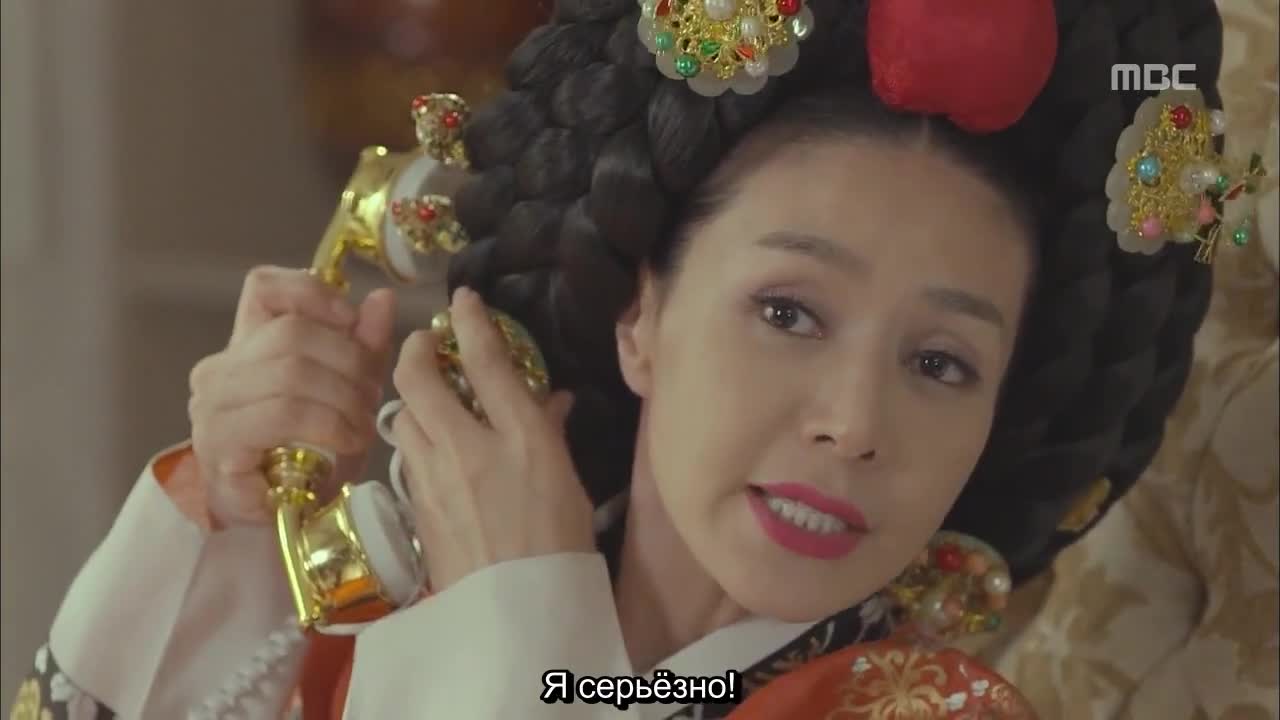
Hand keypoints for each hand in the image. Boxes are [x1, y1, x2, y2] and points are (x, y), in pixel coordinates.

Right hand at [188, 266, 396, 527]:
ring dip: (343, 396)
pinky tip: (347, 440)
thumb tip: (382, 299)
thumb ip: (362, 346)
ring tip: (363, 423)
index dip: (312, 291)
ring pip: (291, 371)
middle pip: (292, 331)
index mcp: (246, 345)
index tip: (351, 318)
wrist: (280, 520)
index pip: (264, 288)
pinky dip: (328, 423)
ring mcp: (213, 404)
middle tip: (373, 395)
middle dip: (348, 360)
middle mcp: (220, 367)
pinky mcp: (220, 441)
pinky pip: (283, 413)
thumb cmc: (309, 456)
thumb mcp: (346, 393)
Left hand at [390, 286, 594, 591]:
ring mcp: (433, 477)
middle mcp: (468, 447)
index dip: (471, 321)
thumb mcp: (568, 479)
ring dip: (409, 395)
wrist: (519, 613)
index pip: (485, 359)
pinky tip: (428, 443)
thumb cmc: (560, 544)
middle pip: (418, 378)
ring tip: (427, 393)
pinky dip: (413, 436)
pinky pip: (405, 454)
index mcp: (520, 435)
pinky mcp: (415, 505)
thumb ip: (551, 431)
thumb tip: (549, 400)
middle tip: (426, 344)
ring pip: (401, 415)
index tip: (464, 301)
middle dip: (415, 351)